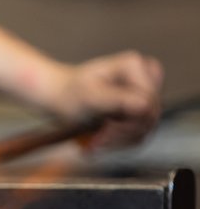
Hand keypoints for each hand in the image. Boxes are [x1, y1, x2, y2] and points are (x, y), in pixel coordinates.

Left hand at [45, 51, 162, 149]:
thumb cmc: (70, 93)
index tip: (102, 133)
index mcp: (133, 65)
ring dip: (118, 140)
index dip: (128, 122)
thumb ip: (117, 99)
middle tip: (95, 143)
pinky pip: (140, 132)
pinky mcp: (142, 107)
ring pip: (146, 127)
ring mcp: (145, 92)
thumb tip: (144, 105)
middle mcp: (144, 75)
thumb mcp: (89, 96)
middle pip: (149, 116)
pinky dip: (119, 140)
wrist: (60, 96)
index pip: (147, 102)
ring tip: (94, 143)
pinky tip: (100, 140)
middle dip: (121, 134)